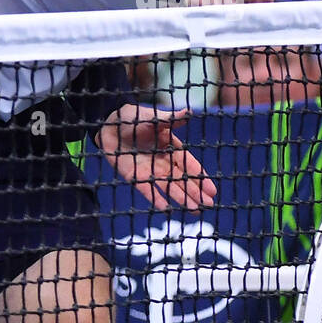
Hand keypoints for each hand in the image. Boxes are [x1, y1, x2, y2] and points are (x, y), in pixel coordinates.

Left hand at [95, 103, 217, 210]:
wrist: (110, 125)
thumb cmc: (134, 119)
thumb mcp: (153, 119)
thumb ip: (171, 120)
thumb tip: (189, 112)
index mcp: (171, 148)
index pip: (189, 164)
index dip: (200, 176)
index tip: (212, 189)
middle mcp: (163, 162)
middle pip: (182, 179)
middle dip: (195, 192)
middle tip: (208, 205)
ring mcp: (150, 171)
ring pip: (168, 187)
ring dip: (181, 198)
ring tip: (195, 210)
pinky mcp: (135, 176)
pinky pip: (146, 189)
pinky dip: (155, 198)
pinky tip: (165, 209)